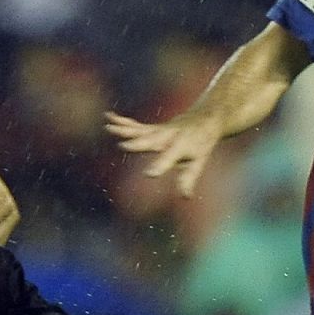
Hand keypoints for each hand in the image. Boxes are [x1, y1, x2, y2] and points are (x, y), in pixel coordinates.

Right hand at [105, 109, 224, 198]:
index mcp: (181, 145)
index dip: (160, 164)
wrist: (204, 117)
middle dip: (138, 143)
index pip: (170, 156)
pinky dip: (122, 122)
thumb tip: (185, 196)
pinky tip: (109, 118)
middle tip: (123, 146)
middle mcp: (168, 136)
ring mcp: (159, 130)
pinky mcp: (152, 128)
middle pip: (151, 140)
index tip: (149, 174)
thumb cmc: (201, 143)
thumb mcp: (199, 162)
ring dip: (124, 129)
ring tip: (109, 127)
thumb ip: (189, 178)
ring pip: (140, 131)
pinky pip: (136, 126)